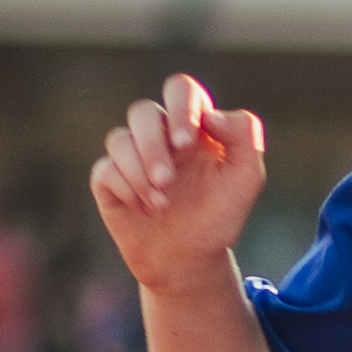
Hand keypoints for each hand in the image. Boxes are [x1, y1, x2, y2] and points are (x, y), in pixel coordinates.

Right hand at [89, 77, 269, 293]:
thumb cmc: (219, 215)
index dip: (180, 107)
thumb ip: (244, 137)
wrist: (191, 260)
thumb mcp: (246, 179)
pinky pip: (105, 170)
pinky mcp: (109, 180)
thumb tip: (212, 115)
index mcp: (193, 127)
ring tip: (162, 204)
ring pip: (119, 139)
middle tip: (168, 181)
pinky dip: (127, 190)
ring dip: (140, 172)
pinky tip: (146, 210)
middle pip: (142, 112)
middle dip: (153, 146)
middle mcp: (160, 135)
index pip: (181, 90)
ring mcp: (132, 156)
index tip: (187, 144)